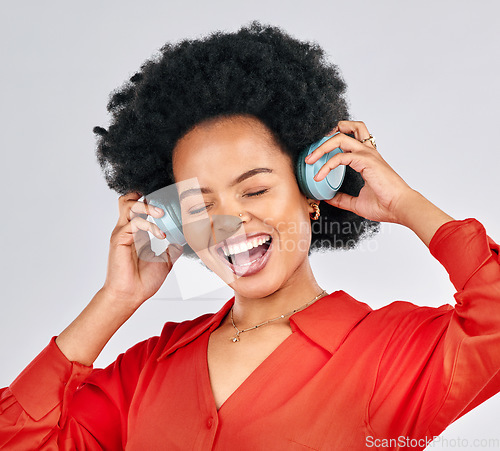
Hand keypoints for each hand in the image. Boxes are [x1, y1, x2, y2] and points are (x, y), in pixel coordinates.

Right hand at [102, 192, 182, 307]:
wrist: (131, 295)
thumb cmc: (143, 281)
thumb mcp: (165, 262)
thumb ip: (172, 251)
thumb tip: (181, 243)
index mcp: (138, 233)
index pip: (141, 207)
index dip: (152, 201)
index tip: (169, 204)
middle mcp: (128, 229)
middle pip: (130, 199)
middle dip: (146, 197)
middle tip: (163, 207)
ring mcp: (123, 232)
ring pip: (128, 204)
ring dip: (146, 206)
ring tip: (161, 214)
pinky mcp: (119, 238)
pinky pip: (134, 222)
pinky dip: (149, 225)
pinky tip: (160, 235)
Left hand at [306, 121, 414, 223]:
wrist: (399, 207)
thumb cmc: (385, 204)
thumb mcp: (358, 202)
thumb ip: (343, 199)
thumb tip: (329, 199)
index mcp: (368, 158)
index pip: (351, 137)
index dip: (334, 140)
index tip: (319, 154)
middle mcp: (368, 153)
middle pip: (347, 128)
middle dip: (326, 136)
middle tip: (312, 153)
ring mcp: (367, 155)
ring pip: (341, 137)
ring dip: (322, 147)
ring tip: (310, 160)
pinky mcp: (366, 161)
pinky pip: (341, 157)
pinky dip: (327, 165)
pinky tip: (319, 176)